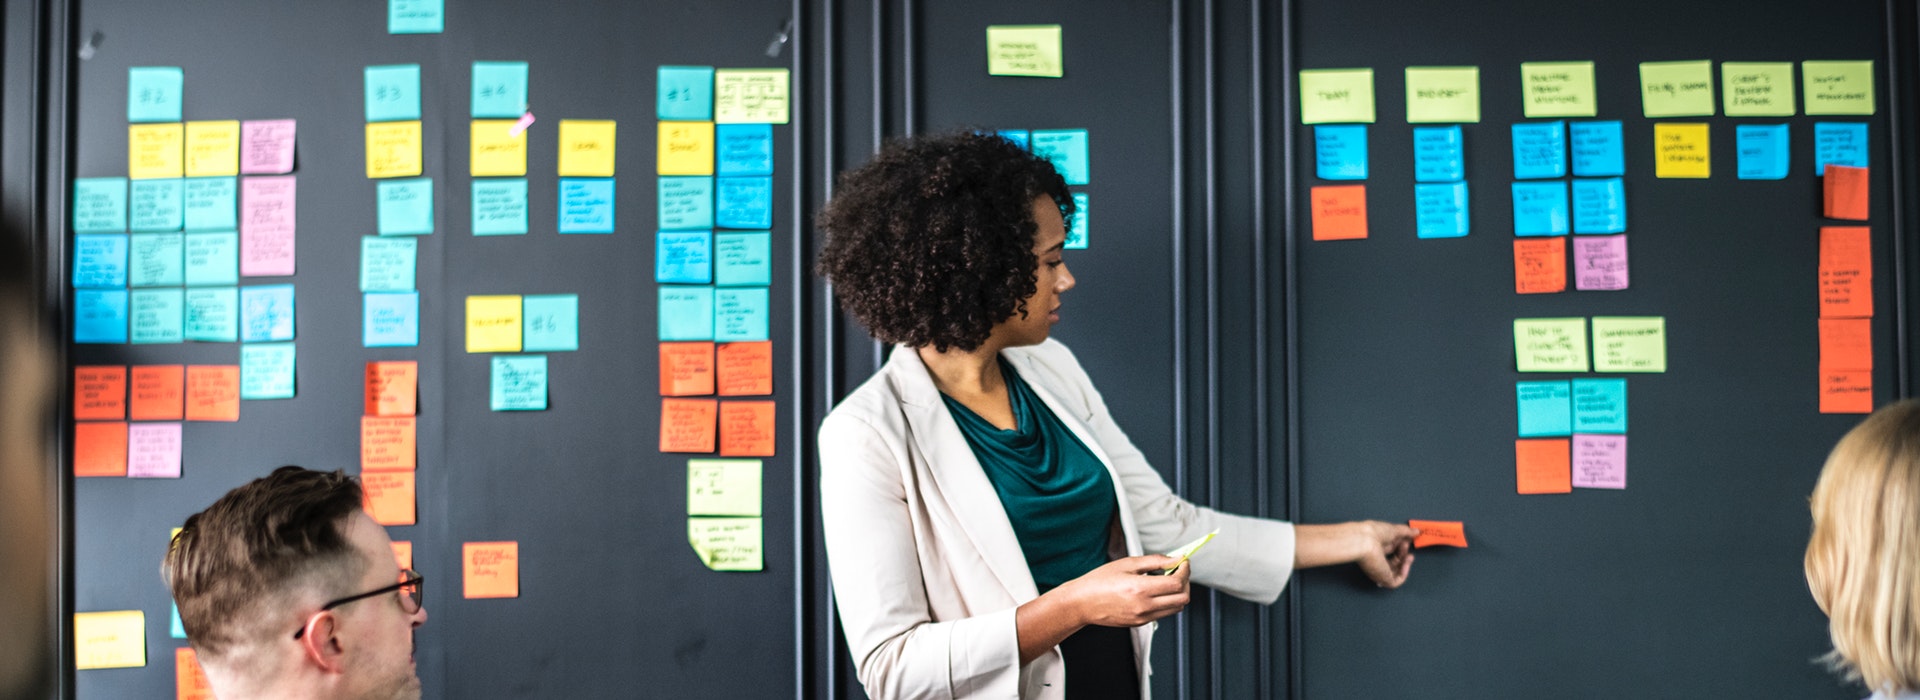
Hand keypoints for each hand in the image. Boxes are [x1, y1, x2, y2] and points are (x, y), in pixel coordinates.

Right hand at [1054, 555, 1190, 627]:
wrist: (1082, 603)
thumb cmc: (1100, 581)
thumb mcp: (1127, 564)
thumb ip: (1155, 561)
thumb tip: (1176, 559)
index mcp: (1140, 589)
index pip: (1177, 583)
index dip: (1185, 570)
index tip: (1182, 561)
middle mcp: (1144, 606)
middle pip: (1182, 598)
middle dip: (1185, 582)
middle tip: (1177, 570)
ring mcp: (1143, 617)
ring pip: (1176, 607)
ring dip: (1178, 593)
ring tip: (1165, 580)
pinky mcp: (1141, 623)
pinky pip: (1164, 612)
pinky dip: (1167, 601)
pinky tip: (1155, 590)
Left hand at [1353, 521, 1415, 588]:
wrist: (1364, 541)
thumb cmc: (1372, 533)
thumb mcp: (1394, 530)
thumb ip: (1406, 531)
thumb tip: (1416, 531)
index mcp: (1376, 546)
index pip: (1391, 548)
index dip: (1401, 545)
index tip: (1407, 539)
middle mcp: (1376, 558)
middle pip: (1394, 560)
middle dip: (1403, 553)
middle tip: (1407, 545)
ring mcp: (1379, 569)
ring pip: (1395, 572)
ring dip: (1405, 564)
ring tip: (1409, 556)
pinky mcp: (1381, 577)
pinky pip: (1396, 581)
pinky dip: (1404, 574)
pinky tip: (1405, 564)